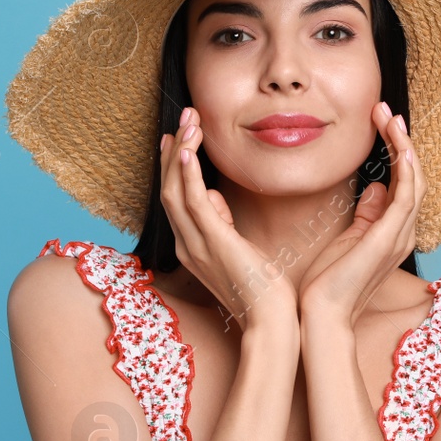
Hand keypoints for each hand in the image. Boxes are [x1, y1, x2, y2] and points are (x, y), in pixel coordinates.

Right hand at [159, 106, 297, 332]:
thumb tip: (215, 198)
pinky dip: (187, 174)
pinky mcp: (213, 243)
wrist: (271, 322)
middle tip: (184, 117)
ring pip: (175, 191)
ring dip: (181, 152)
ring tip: (189, 120)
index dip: (174, 166)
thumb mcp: (239, 250)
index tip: (177, 138)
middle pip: (169, 190)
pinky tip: (189, 150)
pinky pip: (193, 202)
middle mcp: (187, 245)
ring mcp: (196, 245)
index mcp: (192, 247)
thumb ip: (223, 224)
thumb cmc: (263, 291)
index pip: (175, 199)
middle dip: (175, 150)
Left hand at [297, 100, 424, 328]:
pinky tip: (399, 144)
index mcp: (392, 233)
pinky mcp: (389, 238)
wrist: (322, 315)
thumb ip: (366, 214)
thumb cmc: (328, 283)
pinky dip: (406, 168)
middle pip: (414, 177)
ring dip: (403, 145)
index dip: (397, 152)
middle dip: (401, 141)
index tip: (381, 123)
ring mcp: (399, 236)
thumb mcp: (348, 239)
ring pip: (414, 181)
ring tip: (388, 116)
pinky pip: (407, 195)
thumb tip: (376, 188)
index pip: (404, 184)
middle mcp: (403, 233)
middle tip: (385, 111)